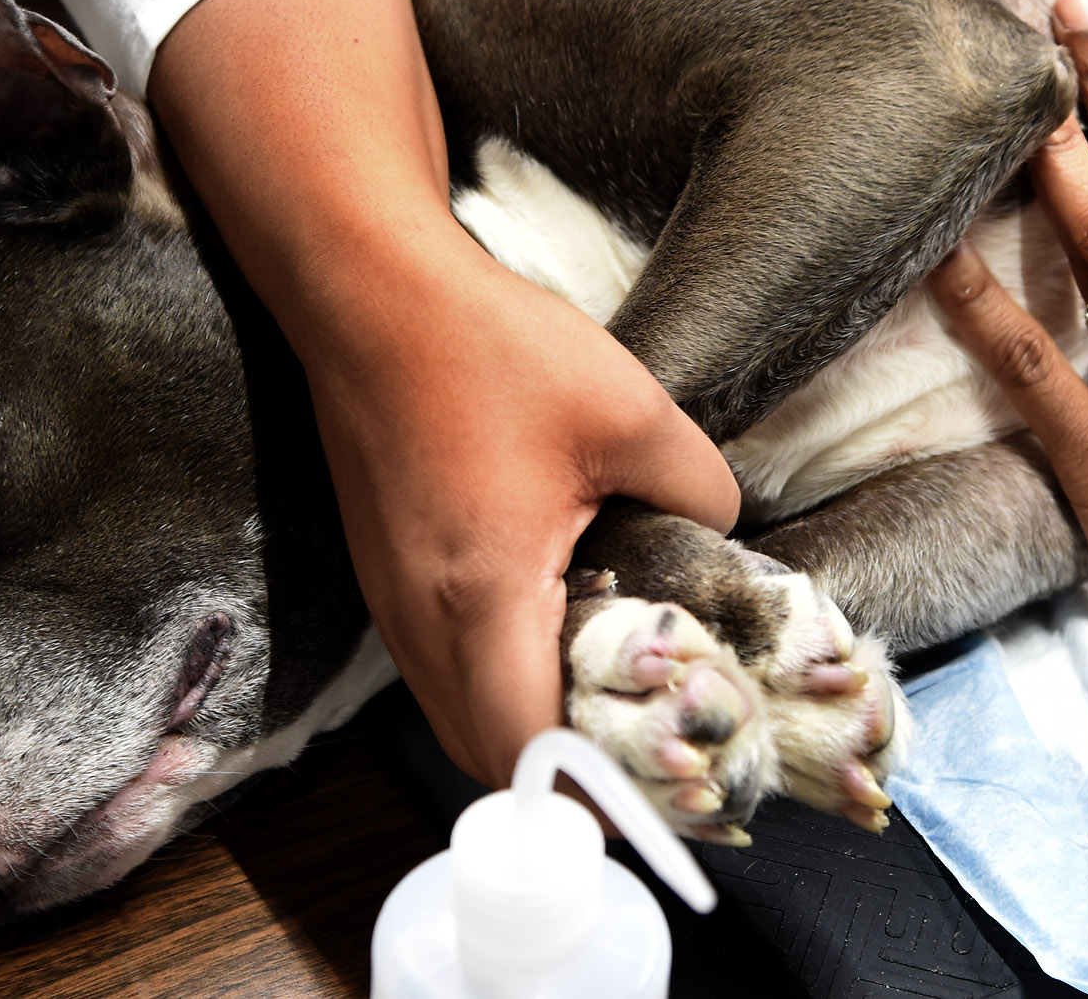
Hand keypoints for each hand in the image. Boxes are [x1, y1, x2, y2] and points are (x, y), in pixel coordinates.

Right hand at [148, 0, 738, 787]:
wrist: (366, 292)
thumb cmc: (486, 347)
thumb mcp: (630, 413)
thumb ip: (698, 489)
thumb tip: (720, 532)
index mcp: (483, 600)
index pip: (526, 755)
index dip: (591, 795)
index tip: (659, 793)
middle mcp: (422, 623)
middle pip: (485, 754)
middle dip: (564, 777)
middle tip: (648, 757)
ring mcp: (392, 602)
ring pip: (459, 713)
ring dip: (527, 728)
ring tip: (614, 705)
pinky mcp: (387, 574)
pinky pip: (443, 666)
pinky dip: (498, 682)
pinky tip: (561, 635)